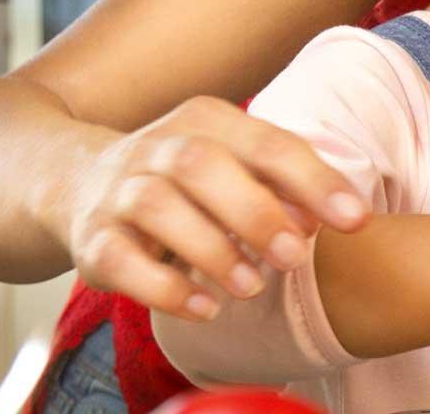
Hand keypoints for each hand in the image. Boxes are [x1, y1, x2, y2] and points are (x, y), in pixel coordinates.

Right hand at [50, 96, 369, 322]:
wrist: (74, 182)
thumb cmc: (185, 182)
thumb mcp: (234, 166)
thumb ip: (285, 185)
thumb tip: (339, 216)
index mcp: (204, 121)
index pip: (265, 143)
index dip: (313, 180)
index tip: (355, 220)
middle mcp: (156, 147)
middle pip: (201, 165)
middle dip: (254, 212)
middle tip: (295, 257)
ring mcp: (118, 192)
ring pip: (157, 207)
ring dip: (210, 249)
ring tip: (252, 288)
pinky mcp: (92, 240)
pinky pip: (122, 259)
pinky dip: (165, 287)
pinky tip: (206, 308)